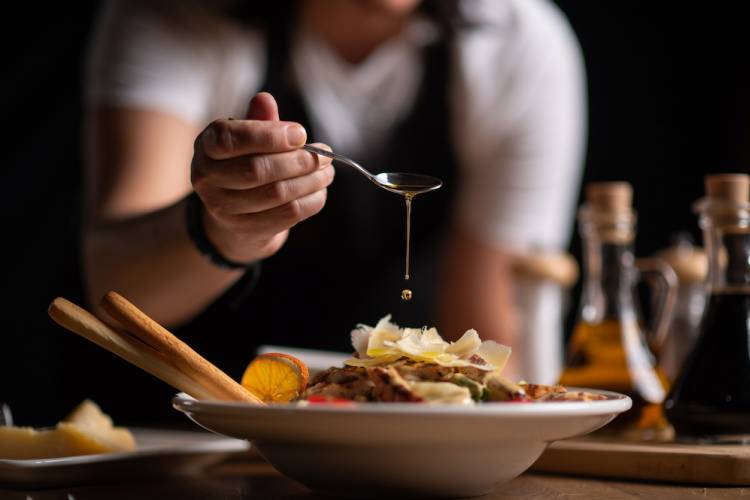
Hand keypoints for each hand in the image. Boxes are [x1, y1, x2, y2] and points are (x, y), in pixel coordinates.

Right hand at [191, 93, 333, 263]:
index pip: (231, 139)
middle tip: (324, 155)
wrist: (234, 213)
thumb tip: (265, 99)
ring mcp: (223, 208)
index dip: (270, 136)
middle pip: (257, 169)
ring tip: (327, 172)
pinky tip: (320, 191)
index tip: (301, 134)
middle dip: (299, 161)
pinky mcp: (246, 229)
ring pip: (276, 193)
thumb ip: (258, 121)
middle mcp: (207, 178)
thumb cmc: (244, 163)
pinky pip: (287, 214)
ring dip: (310, 181)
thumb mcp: (247, 138)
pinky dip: (311, 201)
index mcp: (206, 146)